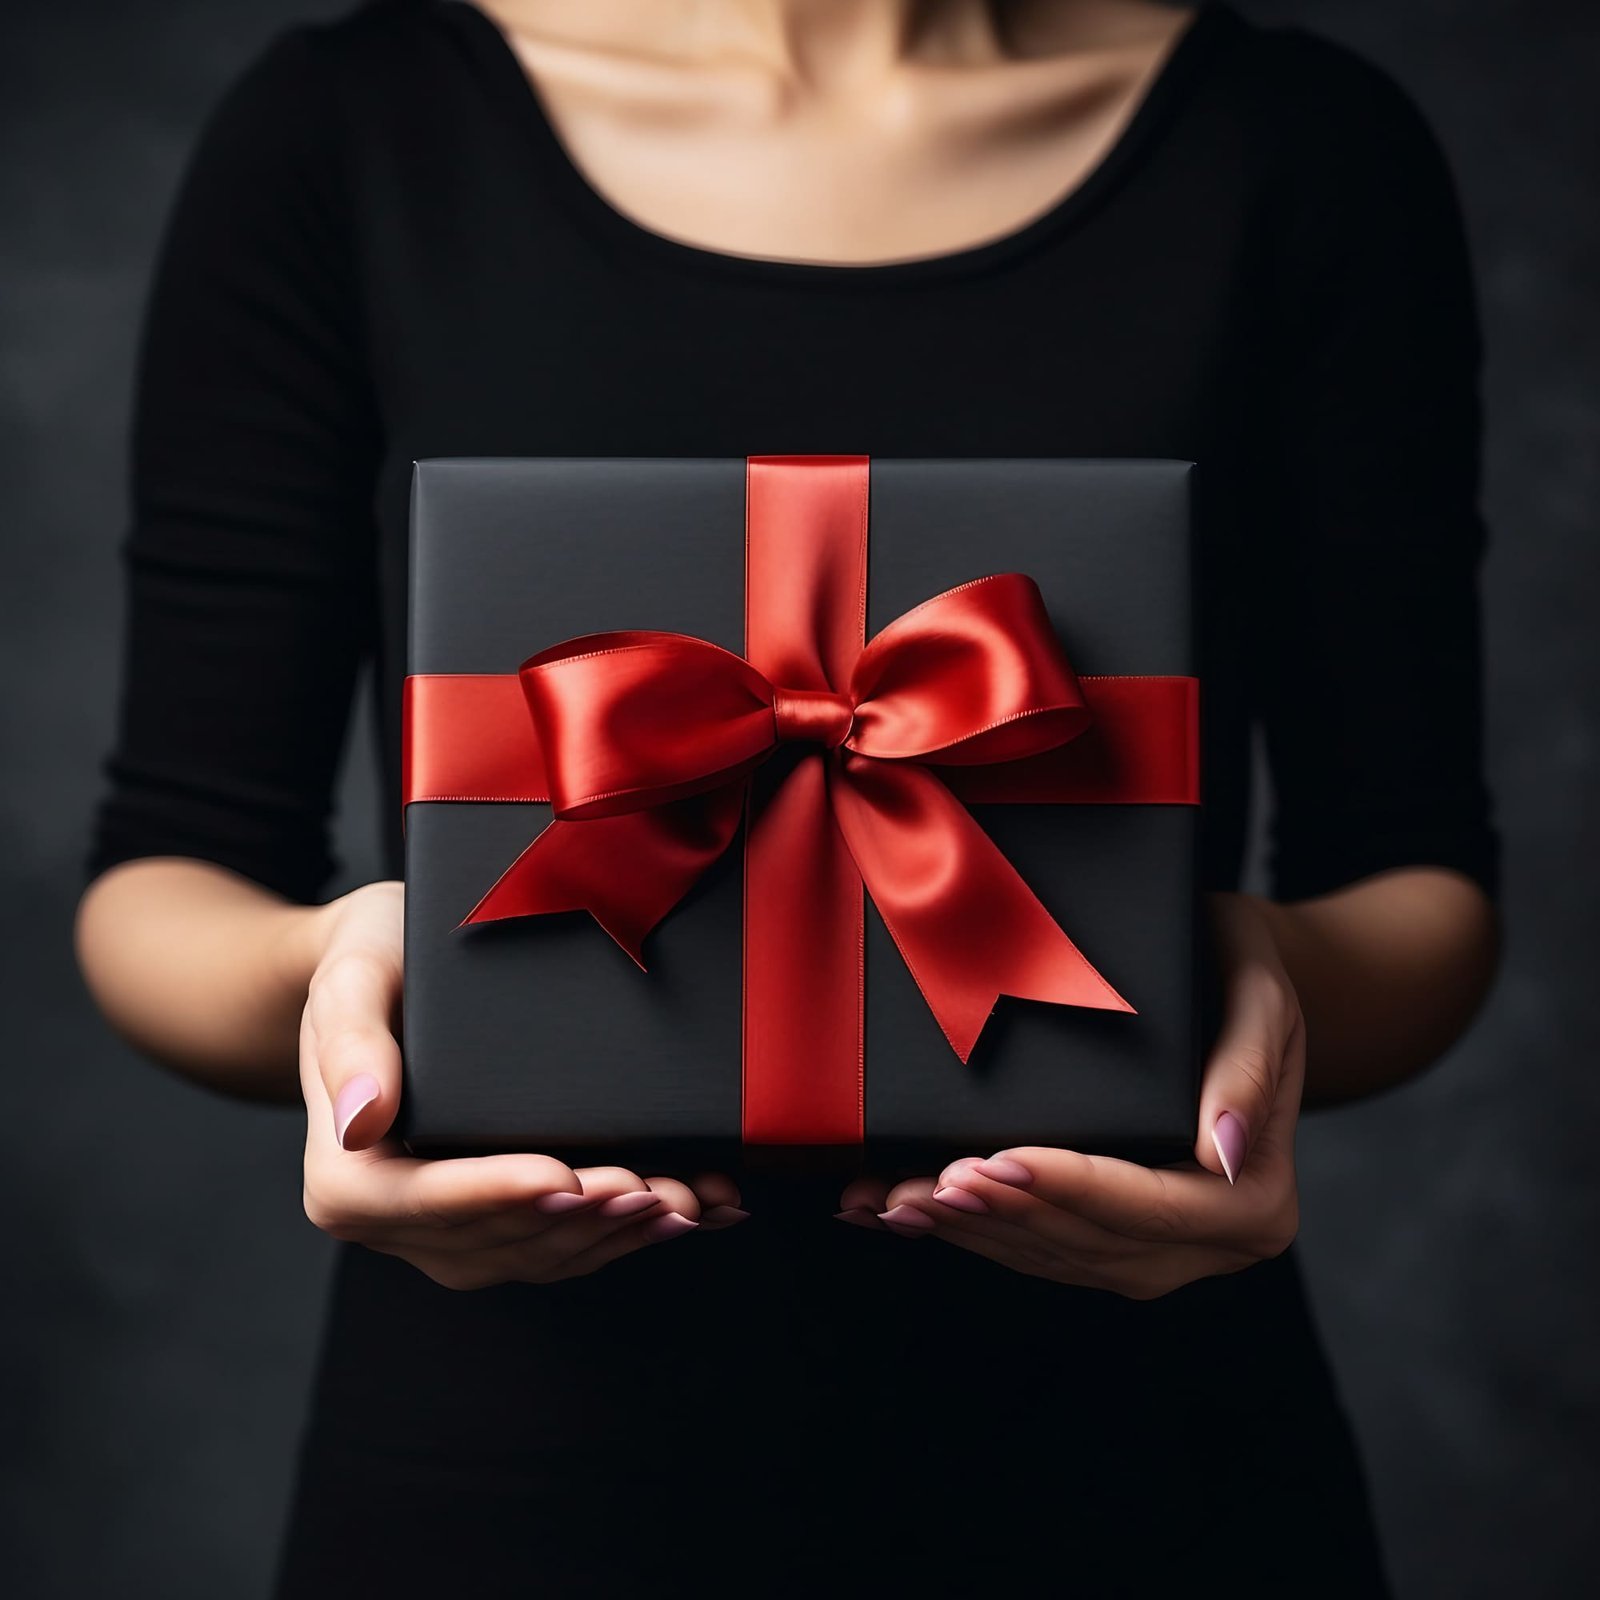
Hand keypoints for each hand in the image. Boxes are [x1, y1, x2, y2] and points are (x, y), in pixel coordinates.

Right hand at [298, 881, 745, 1287]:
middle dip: (584, 1219)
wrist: (390, 966)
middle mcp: (395, 1222)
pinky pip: (566, 1243)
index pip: (430, 1201)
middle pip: (500, 1237)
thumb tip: (360, 1121)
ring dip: (619, 1234)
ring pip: (543, 1252)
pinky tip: (694, 1212)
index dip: (501, 1194)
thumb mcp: (353, 979)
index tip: (564, 1176)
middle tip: (656, 1188)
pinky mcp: (499, 1223)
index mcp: (348, 1179)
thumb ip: (353, 1045)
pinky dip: (630, 1232)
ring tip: (686, 1201)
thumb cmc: (373, 964)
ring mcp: (450, 1232)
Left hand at [835, 893, 1302, 1297]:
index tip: (999, 1163)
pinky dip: (969, 1232)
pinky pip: (1036, 1249)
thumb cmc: (1239, 977)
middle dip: (1001, 1216)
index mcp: (1255, 1199)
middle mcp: (1213, 1244)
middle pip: (1092, 1244)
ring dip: (970, 1233)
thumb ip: (1247, 1072)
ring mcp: (1160, 1253)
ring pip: (1053, 1257)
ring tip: (897, 1201)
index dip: (1070, 1189)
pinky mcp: (1111, 1243)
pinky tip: (903, 1213)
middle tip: (924, 1185)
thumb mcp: (1260, 998)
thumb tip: (1220, 1153)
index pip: (1152, 1206)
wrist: (1229, 985)